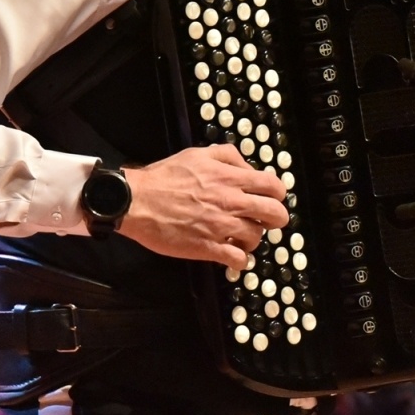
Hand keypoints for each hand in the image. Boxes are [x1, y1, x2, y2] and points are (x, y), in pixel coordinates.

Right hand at [118, 144, 288, 268]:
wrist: (137, 201)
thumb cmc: (164, 177)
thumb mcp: (199, 154)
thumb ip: (228, 157)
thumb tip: (247, 167)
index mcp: (231, 178)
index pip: (274, 187)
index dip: (277, 194)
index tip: (272, 198)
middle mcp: (232, 203)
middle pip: (275, 214)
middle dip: (275, 218)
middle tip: (264, 220)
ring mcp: (221, 227)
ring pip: (258, 238)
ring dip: (252, 238)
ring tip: (240, 237)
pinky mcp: (208, 248)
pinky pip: (239, 260)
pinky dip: (239, 260)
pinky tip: (231, 255)